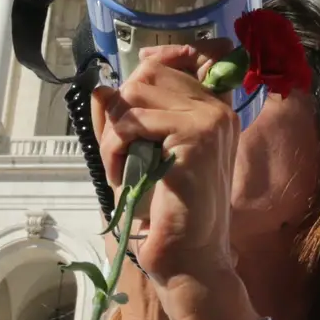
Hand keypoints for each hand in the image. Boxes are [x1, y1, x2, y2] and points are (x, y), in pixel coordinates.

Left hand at [93, 44, 239, 286]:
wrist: (189, 259)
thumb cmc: (167, 216)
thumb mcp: (138, 159)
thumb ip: (122, 121)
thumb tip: (101, 88)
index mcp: (212, 113)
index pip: (176, 61)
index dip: (147, 65)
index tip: (123, 89)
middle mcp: (218, 110)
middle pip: (149, 73)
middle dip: (120, 108)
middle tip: (118, 150)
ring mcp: (211, 120)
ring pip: (136, 94)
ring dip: (114, 131)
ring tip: (119, 166)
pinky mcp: (196, 136)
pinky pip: (134, 121)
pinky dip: (115, 148)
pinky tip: (122, 176)